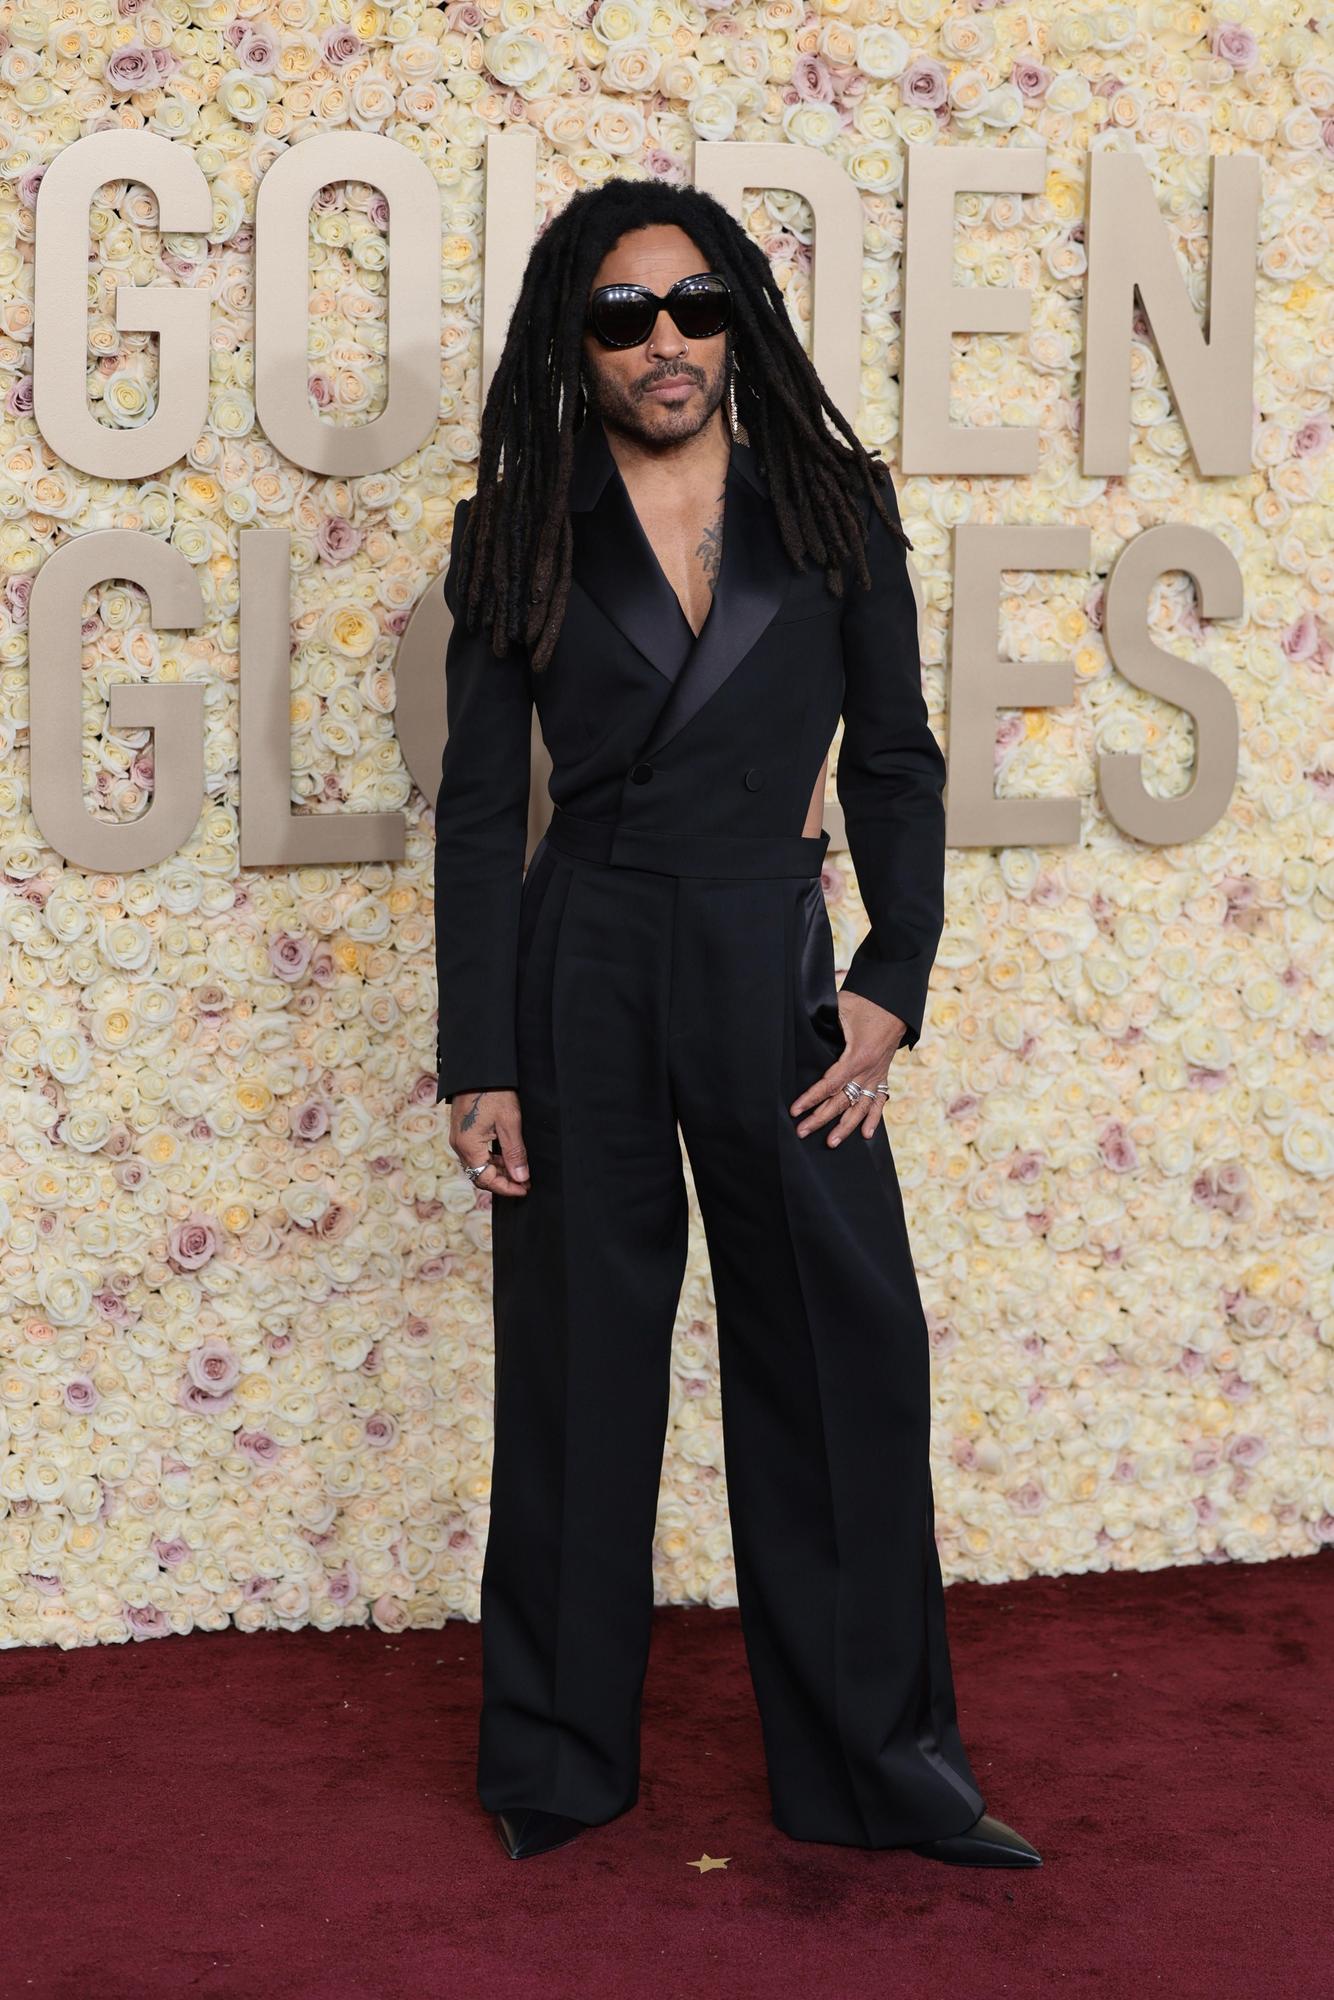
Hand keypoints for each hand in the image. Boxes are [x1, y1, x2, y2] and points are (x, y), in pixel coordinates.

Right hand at [450, 1088, 530, 1196]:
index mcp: (468, 1146)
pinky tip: (506, 1156)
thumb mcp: (509, 1123)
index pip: (486, 1179)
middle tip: (525, 1182)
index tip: (525, 1189)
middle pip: (479, 1174)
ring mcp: (459, 1137)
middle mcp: (459, 1145)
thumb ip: (515, 1153)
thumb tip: (521, 1177)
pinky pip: (476, 1153)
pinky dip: (491, 1158)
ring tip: (519, 1170)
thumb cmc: (494, 1092)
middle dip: (503, 1181)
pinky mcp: (462, 1130)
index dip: (507, 1187)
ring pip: (478, 1164)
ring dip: (498, 1170)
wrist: (478, 1068)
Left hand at [788, 990, 905, 1145]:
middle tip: (802, 1131)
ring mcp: (877, 1076)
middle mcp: (868, 1071)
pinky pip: (879, 1102)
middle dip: (821, 1118)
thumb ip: (822, 1019)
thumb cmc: (866, 1004)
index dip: (811, 1098)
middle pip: (842, 1101)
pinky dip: (873, 1119)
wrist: (895, 1005)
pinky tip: (866, 1134)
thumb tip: (800, 1024)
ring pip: (860, 1108)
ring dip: (845, 1127)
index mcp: (857, 1057)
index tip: (796, 1109)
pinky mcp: (883, 1076)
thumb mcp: (842, 1008)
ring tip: (831, 1142)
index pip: (830, 1084)